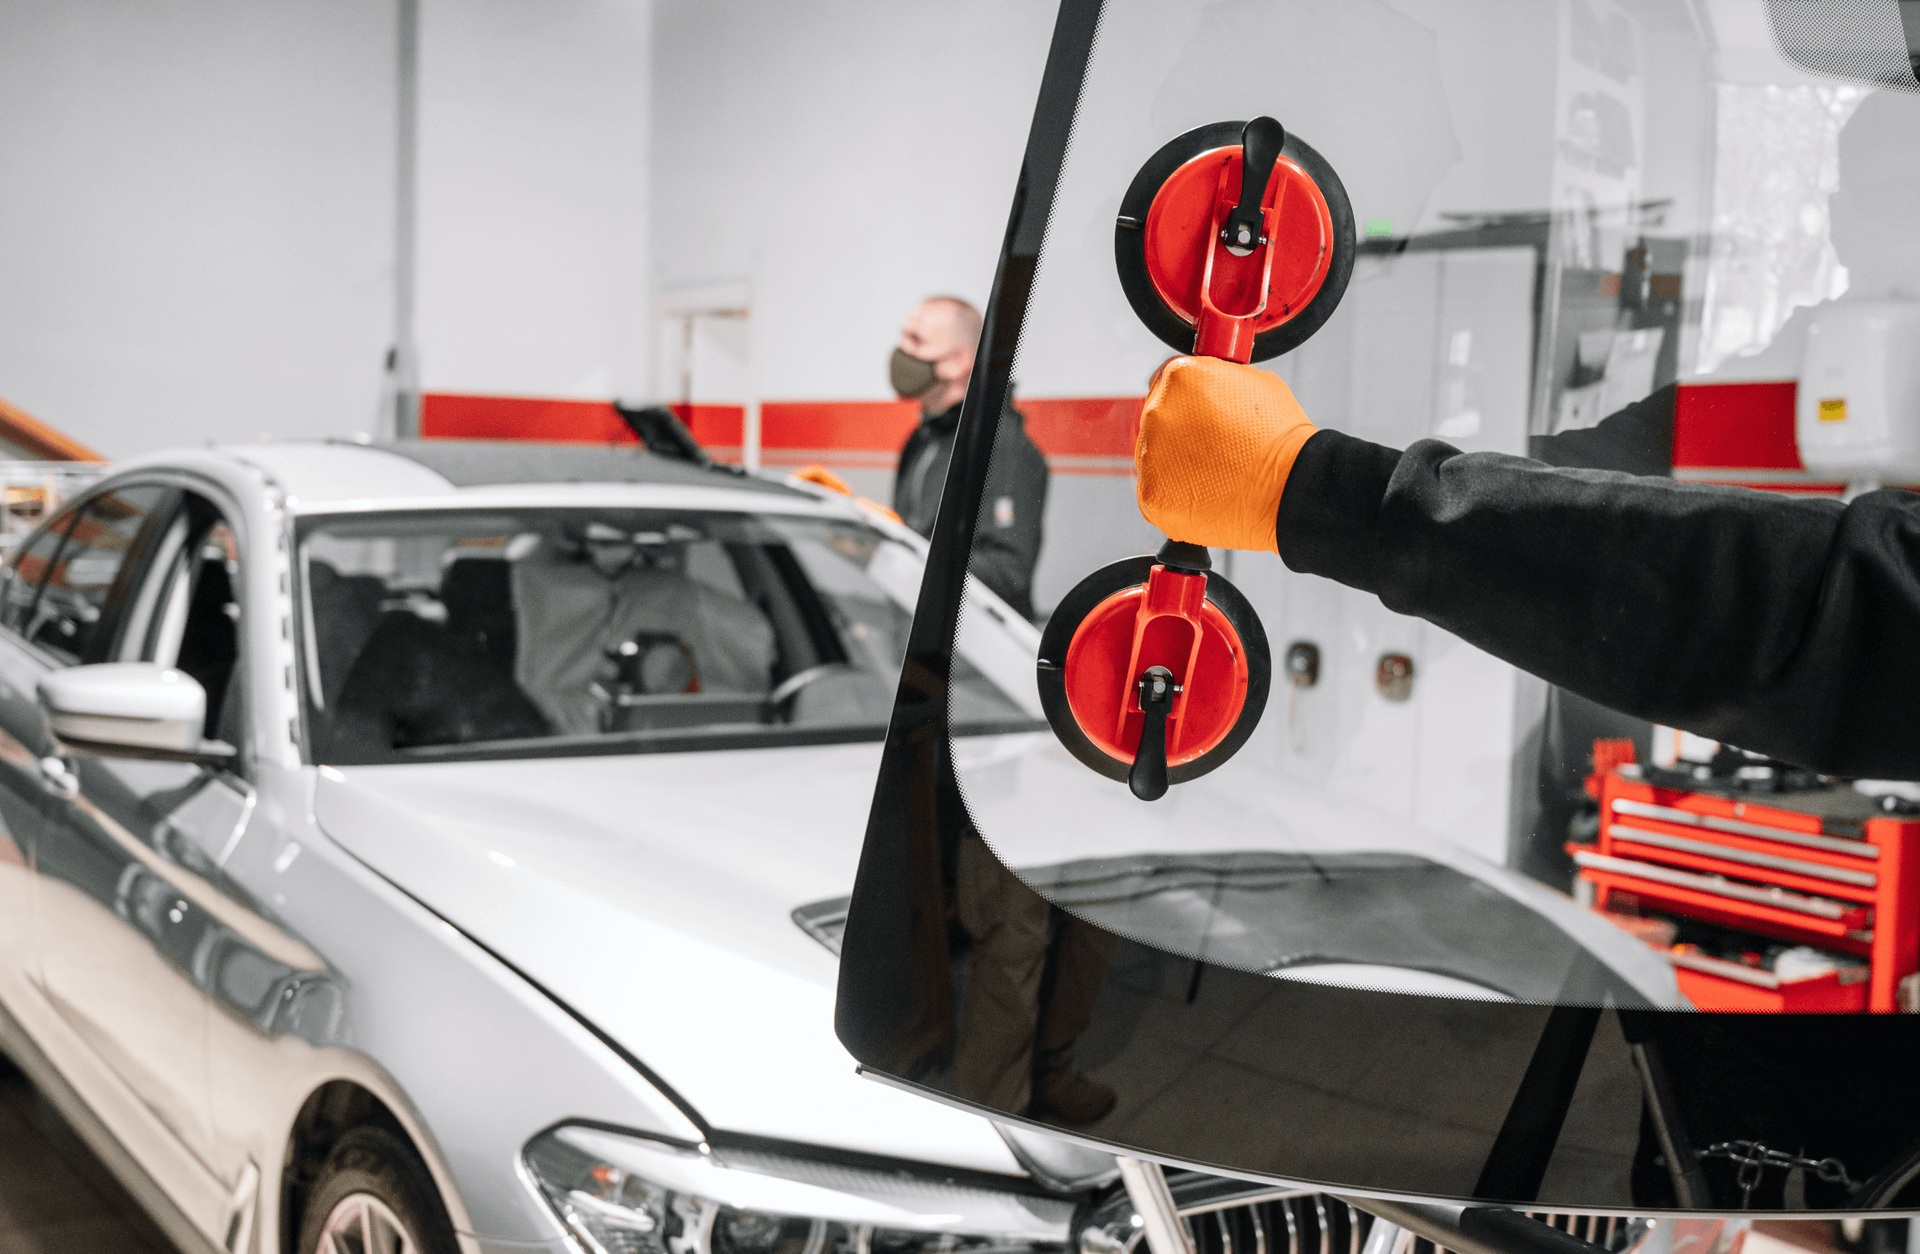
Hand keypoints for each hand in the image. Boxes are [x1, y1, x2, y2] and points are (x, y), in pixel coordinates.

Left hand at [1134, 356, 1316, 552]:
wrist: (1288, 487)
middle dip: (1181, 431)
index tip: (1197, 413)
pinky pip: (1155, 491)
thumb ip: (1218, 378)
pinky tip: (1204, 492)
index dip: (1187, 399)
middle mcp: (1158, 412)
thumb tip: (1208, 384)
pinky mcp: (1152, 494)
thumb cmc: (1279, 438)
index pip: (1167, 381)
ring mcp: (1151, 455)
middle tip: (1212, 447)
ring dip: (1175, 463)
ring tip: (1213, 472)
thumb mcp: (1255, 382)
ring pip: (1153, 456)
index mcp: (1180, 377)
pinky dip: (1175, 494)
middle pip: (1158, 419)